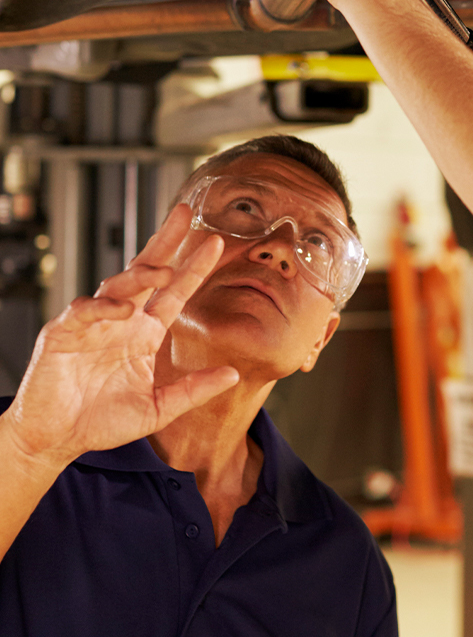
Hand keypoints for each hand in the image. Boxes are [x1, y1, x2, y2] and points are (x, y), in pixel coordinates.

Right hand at [2, 205, 237, 468]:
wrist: (56, 440)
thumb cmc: (102, 422)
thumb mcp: (157, 408)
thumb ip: (193, 390)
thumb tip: (234, 374)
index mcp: (145, 332)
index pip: (175, 292)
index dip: (195, 268)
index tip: (216, 244)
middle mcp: (122, 320)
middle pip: (146, 271)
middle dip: (165, 241)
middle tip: (185, 214)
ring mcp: (93, 323)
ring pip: (118, 285)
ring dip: (140, 275)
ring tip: (163, 271)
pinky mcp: (63, 333)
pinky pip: (84, 311)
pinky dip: (103, 307)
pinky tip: (124, 309)